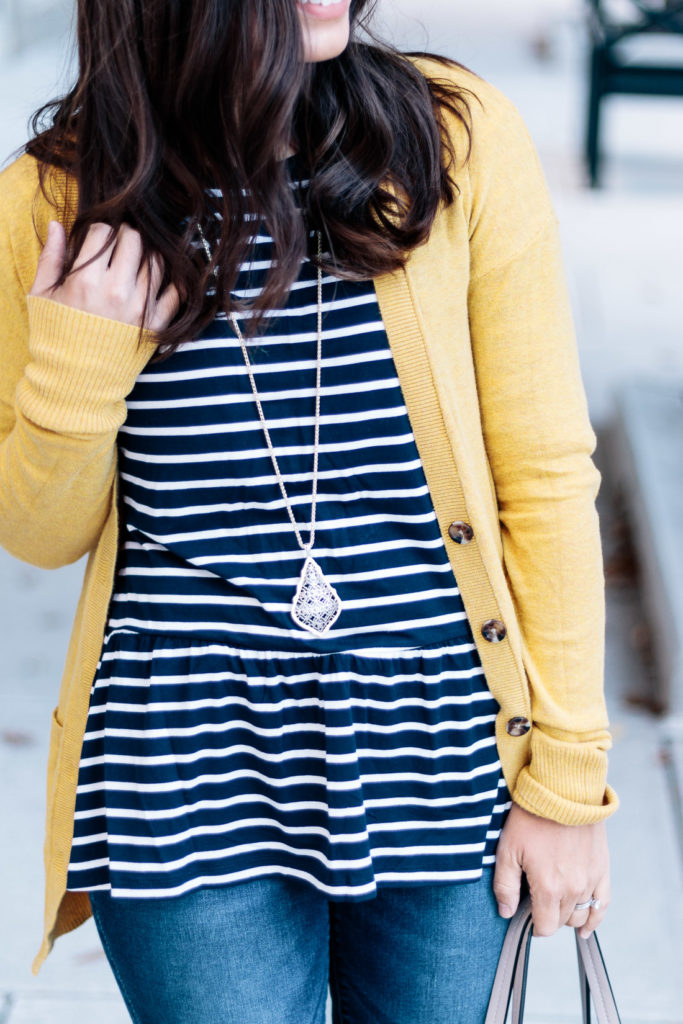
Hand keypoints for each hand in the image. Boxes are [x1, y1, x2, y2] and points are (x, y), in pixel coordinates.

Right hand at [30, 221, 179, 331]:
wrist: (76, 380)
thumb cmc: (56, 336)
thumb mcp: (42, 296)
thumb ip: (51, 258)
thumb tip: (57, 224)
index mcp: (86, 280)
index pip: (103, 232)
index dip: (100, 231)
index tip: (98, 240)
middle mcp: (116, 291)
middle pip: (134, 241)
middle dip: (126, 236)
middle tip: (121, 245)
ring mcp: (139, 308)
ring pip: (156, 261)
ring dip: (148, 255)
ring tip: (137, 262)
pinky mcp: (156, 325)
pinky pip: (175, 293)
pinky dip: (172, 282)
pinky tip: (159, 280)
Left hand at [493, 802, 609, 938]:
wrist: (562, 791)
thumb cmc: (532, 818)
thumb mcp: (508, 849)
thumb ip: (505, 885)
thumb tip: (506, 913)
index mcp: (548, 887)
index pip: (544, 927)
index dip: (533, 926)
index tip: (525, 916)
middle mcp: (573, 889)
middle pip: (561, 920)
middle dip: (547, 916)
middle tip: (536, 901)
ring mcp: (591, 880)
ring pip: (580, 914)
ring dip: (567, 915)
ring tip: (555, 907)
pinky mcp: (602, 869)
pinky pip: (603, 904)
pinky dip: (595, 918)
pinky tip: (586, 927)